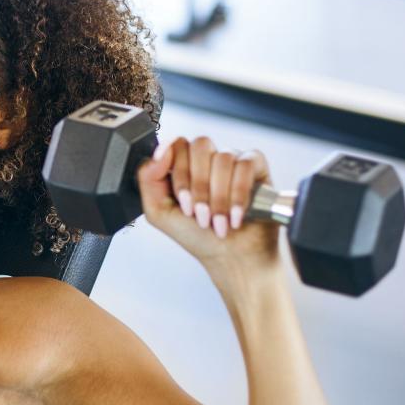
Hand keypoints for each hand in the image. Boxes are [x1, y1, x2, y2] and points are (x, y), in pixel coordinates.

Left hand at [135, 136, 281, 276]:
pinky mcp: (256, 168)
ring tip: (218, 222)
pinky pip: (246, 164)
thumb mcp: (159, 212)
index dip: (181, 174)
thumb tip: (161, 150)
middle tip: (201, 215)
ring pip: (223, 158)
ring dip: (219, 197)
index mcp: (183, 164)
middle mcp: (207, 158)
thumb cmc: (197, 237)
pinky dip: (239, 194)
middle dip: (199, 186)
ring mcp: (232, 160)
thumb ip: (148, 178)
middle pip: (201, 145)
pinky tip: (236, 216)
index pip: (177, 145)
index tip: (184, 202)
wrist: (231, 260)